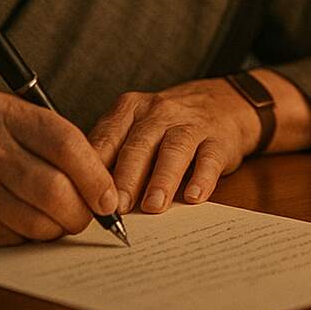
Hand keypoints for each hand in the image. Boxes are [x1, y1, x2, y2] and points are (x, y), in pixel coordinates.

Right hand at [0, 91, 118, 245]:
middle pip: (54, 187)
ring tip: (55, 221)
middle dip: (81, 211)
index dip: (94, 174)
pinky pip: (14, 237)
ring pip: (37, 219)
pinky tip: (20, 223)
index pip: (65, 141)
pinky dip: (28, 237)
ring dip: (56, 229)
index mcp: (1, 111)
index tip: (108, 197)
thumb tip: (103, 185)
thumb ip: (50, 144)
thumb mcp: (5, 126)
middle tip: (88, 217)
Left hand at [87, 78, 260, 214]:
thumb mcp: (136, 126)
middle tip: (118, 207)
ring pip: (173, 150)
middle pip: (139, 145)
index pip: (108, 137)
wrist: (223, 102)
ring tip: (153, 205)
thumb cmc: (168, 124)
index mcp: (130, 109)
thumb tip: (87, 197)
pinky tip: (194, 196)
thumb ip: (114, 154)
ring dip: (162, 179)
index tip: (89, 197)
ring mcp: (191, 124)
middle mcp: (158, 112)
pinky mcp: (219, 139)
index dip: (97, 168)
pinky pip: (210, 158)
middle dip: (126, 177)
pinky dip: (202, 178)